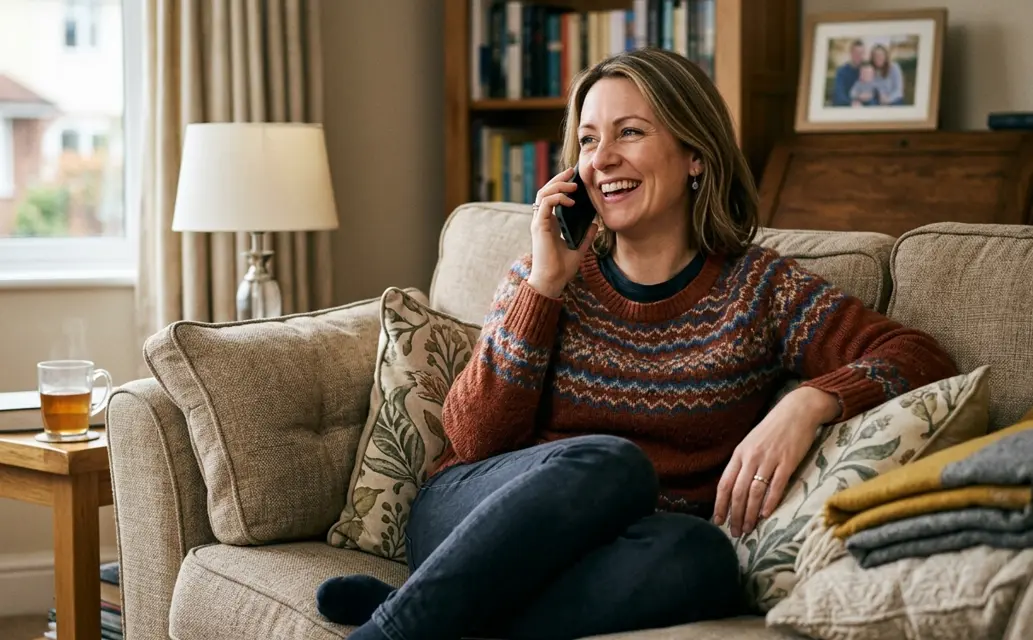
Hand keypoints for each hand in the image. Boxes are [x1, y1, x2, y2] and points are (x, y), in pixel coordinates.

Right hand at [526, 167, 598, 297]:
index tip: (574, 179)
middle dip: (558, 179)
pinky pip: (545, 204)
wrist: (552, 281)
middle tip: (572, 172)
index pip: (551, 198)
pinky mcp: (539, 227)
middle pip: (545, 191)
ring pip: (543, 194)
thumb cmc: (561, 269)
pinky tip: (570, 201)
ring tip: (572, 186)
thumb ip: (586, 236)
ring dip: (557, 186)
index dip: (561, 186)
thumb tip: (595, 225)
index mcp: (550, 224)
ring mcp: (539, 223)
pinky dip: (557, 198)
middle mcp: (542, 221)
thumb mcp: (579, 249)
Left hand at [713, 386, 839, 536]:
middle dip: (735, 515)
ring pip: (755, 492)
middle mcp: (751, 457)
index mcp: (739, 454)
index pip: (725, 484)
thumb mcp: (750, 443)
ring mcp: (770, 459)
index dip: (720, 504)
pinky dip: (770, 502)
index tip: (718, 521)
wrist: (796, 411)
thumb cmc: (772, 430)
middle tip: (736, 532)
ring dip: (750, 513)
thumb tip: (734, 489)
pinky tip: (765, 515)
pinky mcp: (788, 461)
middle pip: (738, 492)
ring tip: (749, 528)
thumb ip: (742, 463)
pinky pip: (776, 486)